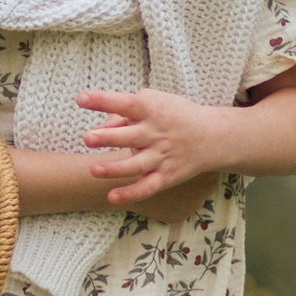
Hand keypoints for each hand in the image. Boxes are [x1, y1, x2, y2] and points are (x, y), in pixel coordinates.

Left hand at [77, 87, 230, 215]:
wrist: (213, 136)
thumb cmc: (175, 115)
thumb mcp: (155, 102)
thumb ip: (125, 112)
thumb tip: (100, 127)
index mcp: (153, 109)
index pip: (126, 102)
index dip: (103, 100)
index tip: (82, 99)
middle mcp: (157, 133)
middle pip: (130, 136)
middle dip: (108, 137)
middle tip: (88, 138)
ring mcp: (162, 156)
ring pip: (136, 165)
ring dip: (114, 168)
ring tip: (93, 169)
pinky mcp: (167, 175)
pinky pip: (147, 187)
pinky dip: (131, 194)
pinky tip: (112, 197)